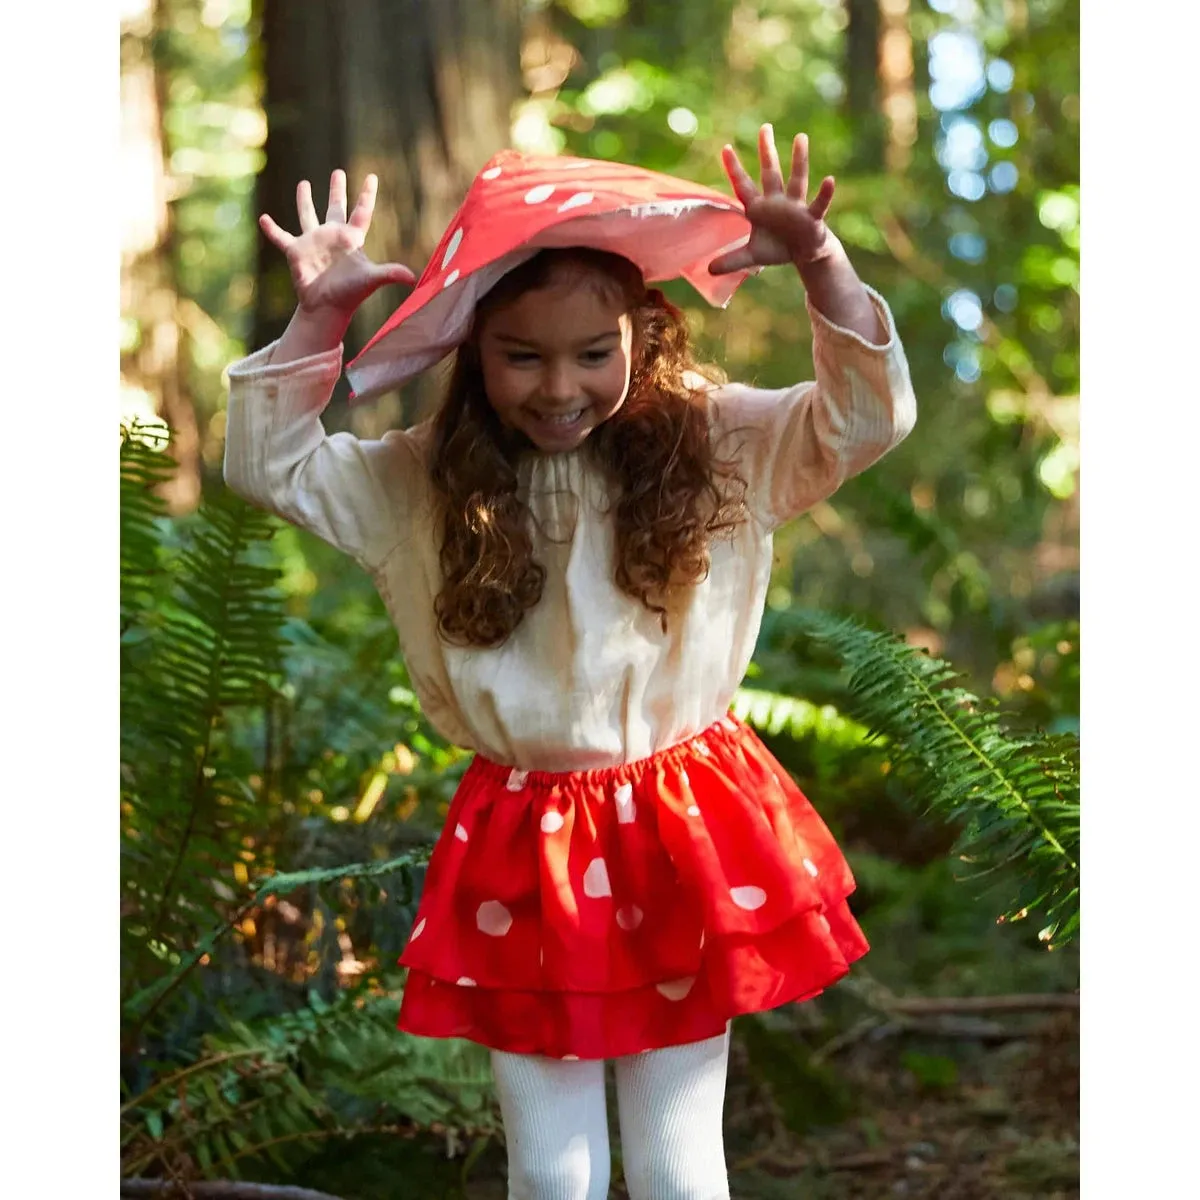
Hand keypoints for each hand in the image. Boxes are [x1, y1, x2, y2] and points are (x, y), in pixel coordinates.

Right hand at [260, 170, 415, 316]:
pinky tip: (263, 219)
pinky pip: (281, 237)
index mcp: (351, 239)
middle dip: (337, 191)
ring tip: (303, 183)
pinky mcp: (296, 252)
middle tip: (338, 172)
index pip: (362, 211)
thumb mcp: (371, 279)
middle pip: (336, 207)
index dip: (367, 195)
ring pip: (308, 215)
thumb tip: (413, 277)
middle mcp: (332, 237)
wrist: (326, 309)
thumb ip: (390, 274)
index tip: (372, 177)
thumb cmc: (350, 294)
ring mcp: (313, 243)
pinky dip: (272, 229)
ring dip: (304, 200)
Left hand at [708, 126, 836, 274]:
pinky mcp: (812, 218)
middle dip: (767, 151)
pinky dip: (825, 193)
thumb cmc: (777, 249)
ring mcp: (795, 207)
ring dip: (799, 160)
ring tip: (801, 137)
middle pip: (770, 173)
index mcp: (759, 209)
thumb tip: (708, 270)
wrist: (803, 253)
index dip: (734, 169)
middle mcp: (777, 202)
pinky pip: (818, 204)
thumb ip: (731, 261)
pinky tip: (830, 180)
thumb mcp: (751, 257)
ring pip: (797, 180)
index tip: (725, 148)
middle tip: (765, 127)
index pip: (743, 186)